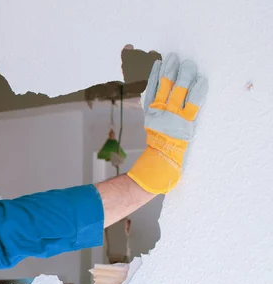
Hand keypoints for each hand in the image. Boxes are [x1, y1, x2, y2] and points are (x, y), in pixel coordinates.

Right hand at [127, 53, 207, 193]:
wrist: (162, 157)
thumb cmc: (157, 141)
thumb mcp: (150, 123)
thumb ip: (153, 108)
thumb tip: (158, 93)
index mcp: (150, 110)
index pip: (152, 87)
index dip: (156, 73)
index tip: (160, 61)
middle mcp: (160, 110)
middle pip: (166, 85)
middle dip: (171, 69)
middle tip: (177, 58)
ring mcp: (173, 115)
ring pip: (179, 90)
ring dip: (184, 75)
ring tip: (188, 64)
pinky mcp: (185, 121)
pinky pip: (193, 103)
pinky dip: (198, 90)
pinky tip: (201, 80)